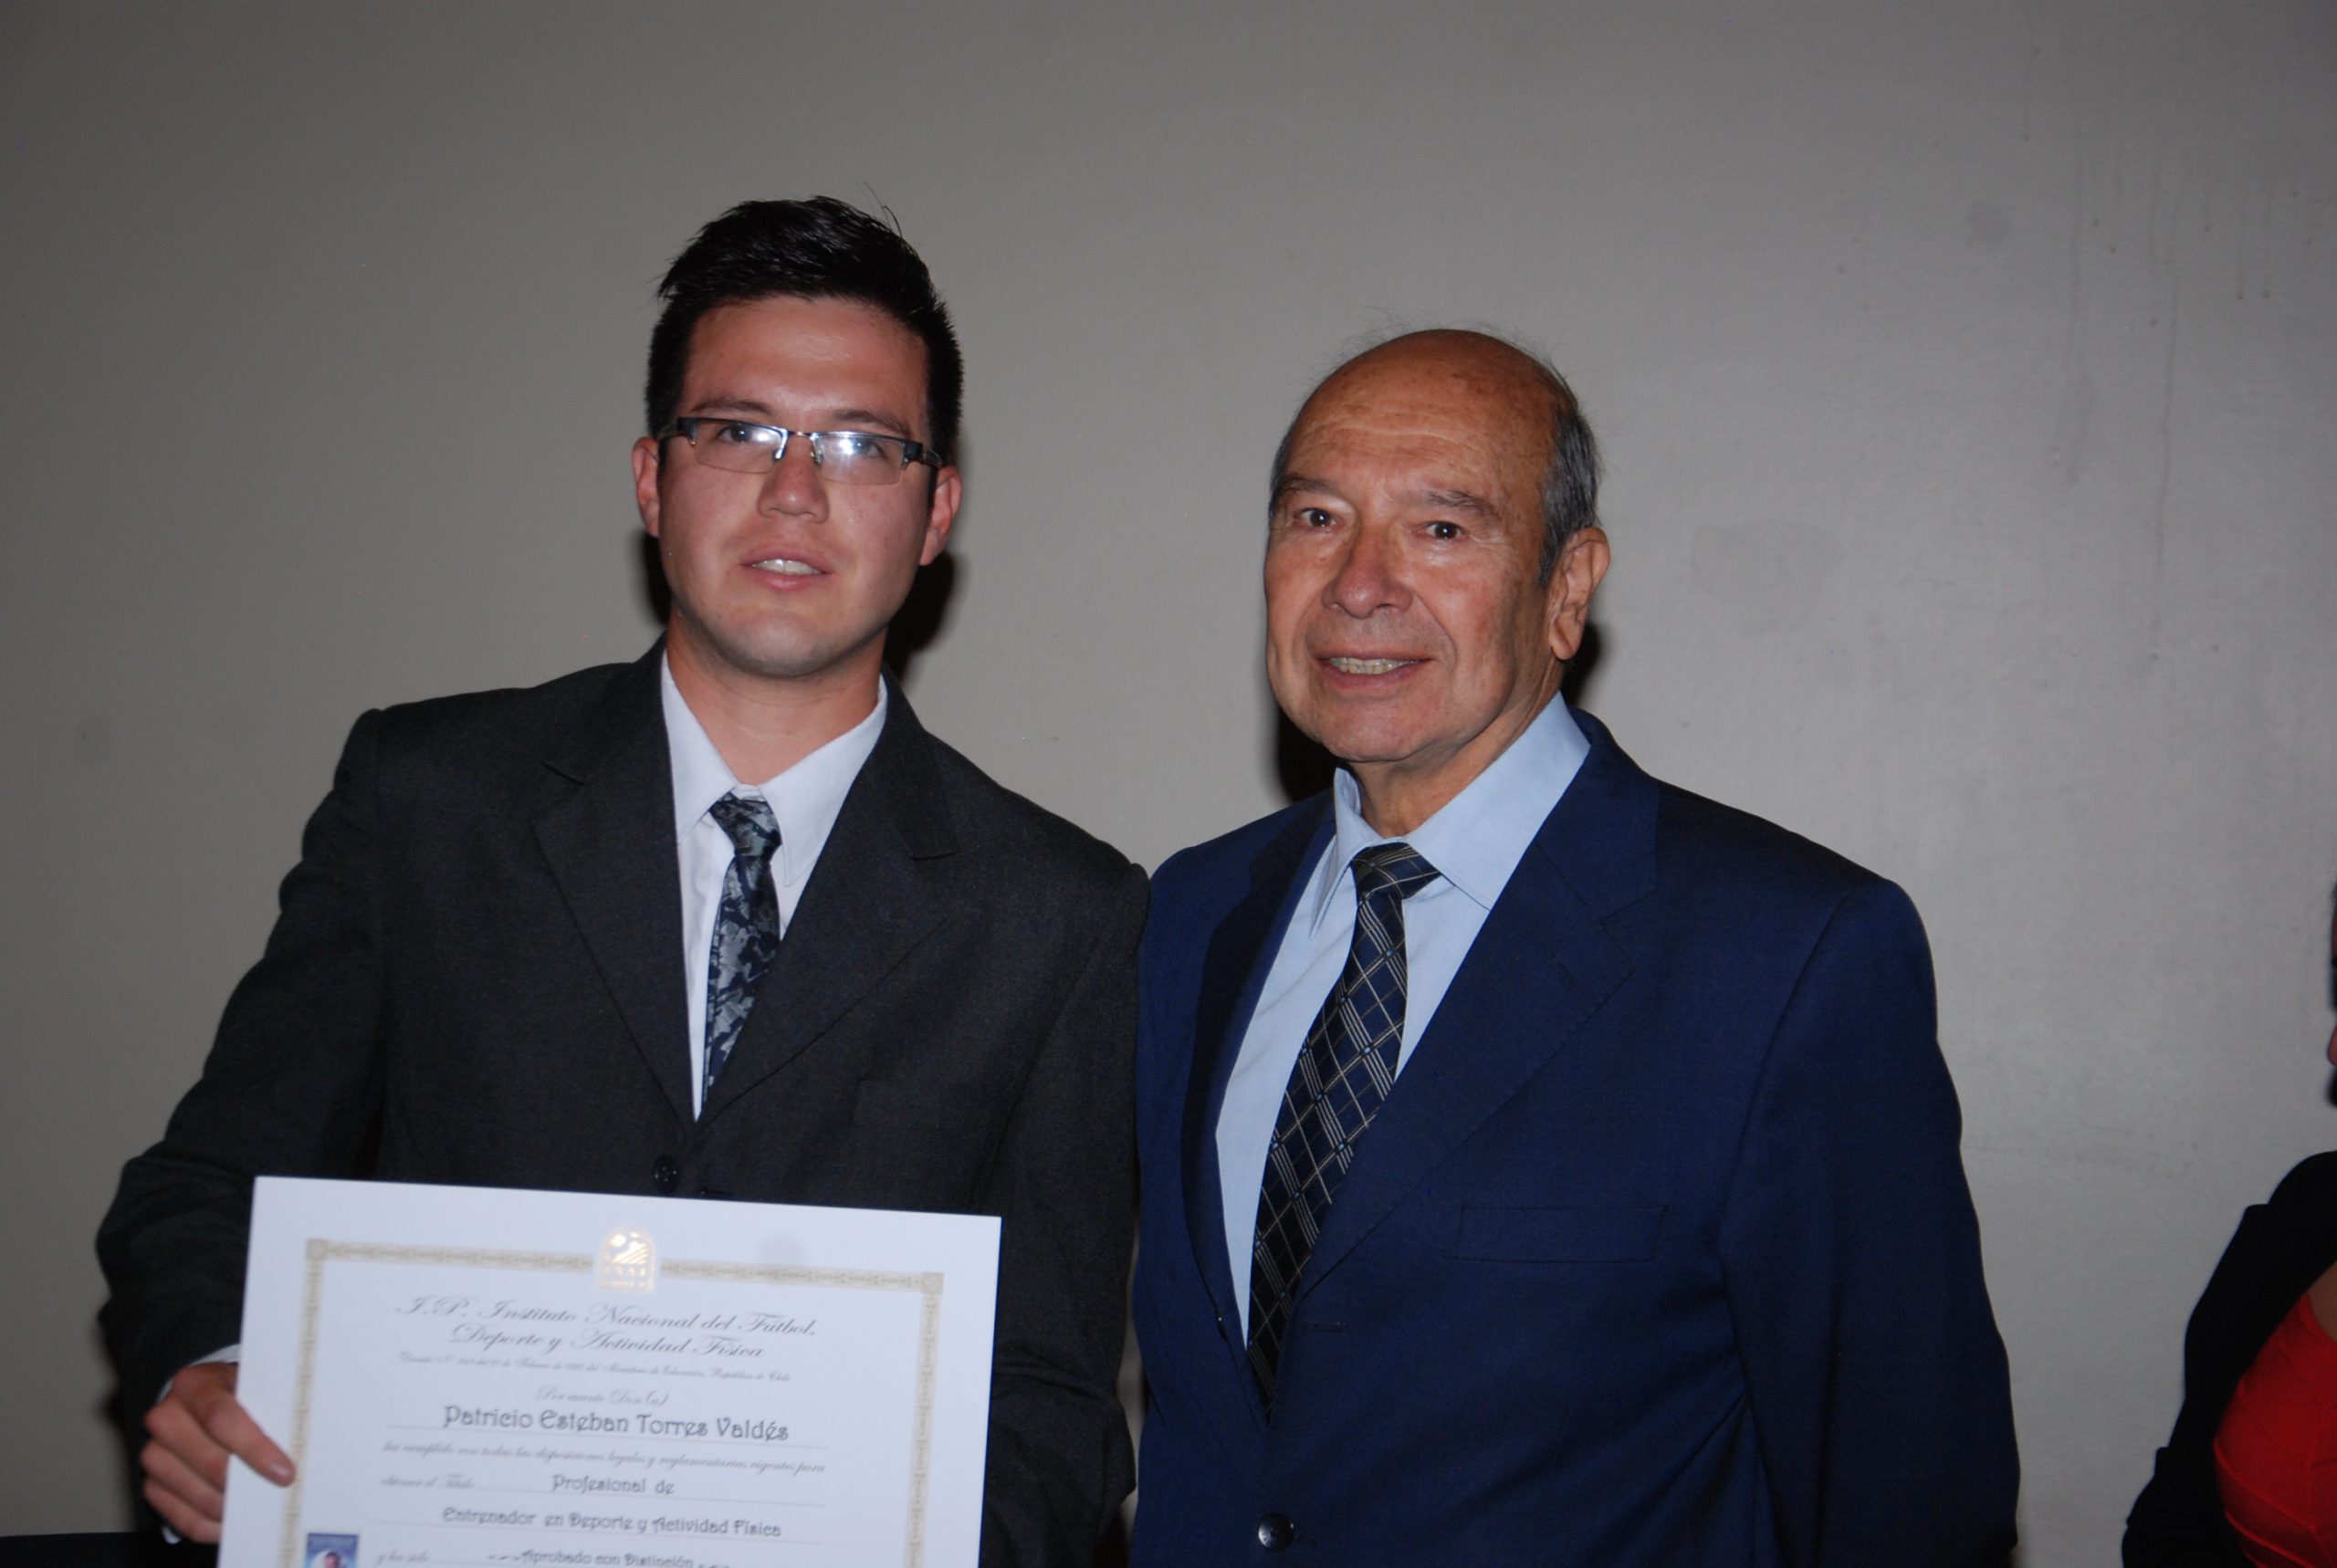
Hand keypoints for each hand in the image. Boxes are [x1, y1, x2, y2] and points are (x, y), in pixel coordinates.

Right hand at [141, 1361, 293, 1541]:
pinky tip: (238, 1522)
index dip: (255, 1448)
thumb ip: (271, 1405)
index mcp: (192, 1385)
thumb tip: (302, 1438)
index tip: (284, 1471)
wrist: (205, 1400)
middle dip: (250, 1484)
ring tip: (264, 1507)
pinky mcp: (152, 1486)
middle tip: (281, 1493)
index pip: (221, 1418)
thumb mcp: (254, 1385)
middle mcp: (165, 1418)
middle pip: (213, 1463)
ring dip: (236, 1508)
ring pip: (201, 1496)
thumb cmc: (238, 1394)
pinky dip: (215, 1527)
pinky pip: (184, 1518)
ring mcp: (154, 1455)